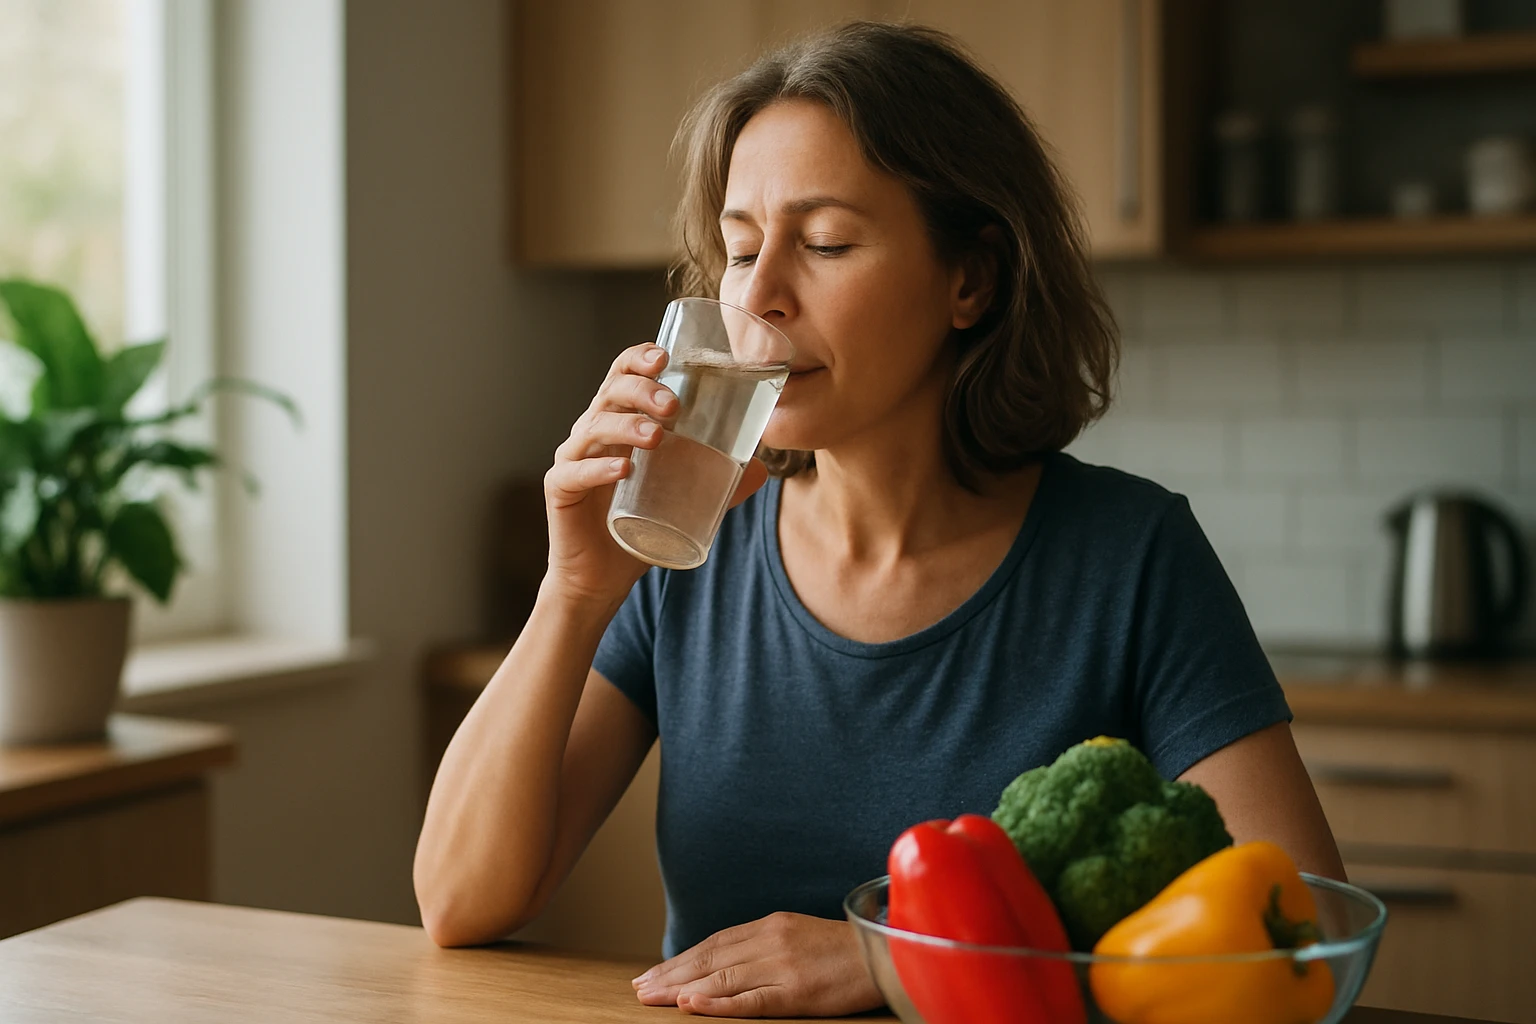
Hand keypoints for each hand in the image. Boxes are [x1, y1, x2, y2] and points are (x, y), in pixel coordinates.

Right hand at [543, 343, 766, 607]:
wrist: (602, 576)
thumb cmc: (640, 527)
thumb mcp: (684, 498)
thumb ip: (719, 482)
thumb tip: (761, 467)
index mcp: (618, 422)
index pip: (623, 375)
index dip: (639, 358)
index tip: (666, 357)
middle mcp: (592, 433)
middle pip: (610, 393)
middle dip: (641, 390)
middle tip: (673, 405)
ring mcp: (573, 458)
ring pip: (594, 428)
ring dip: (626, 426)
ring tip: (656, 436)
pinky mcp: (560, 490)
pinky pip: (574, 472)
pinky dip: (598, 469)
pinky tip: (623, 470)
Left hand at [631, 912, 882, 1017]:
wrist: (888, 953)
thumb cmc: (846, 950)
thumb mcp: (800, 935)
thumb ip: (765, 943)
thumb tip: (728, 960)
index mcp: (771, 925)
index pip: (713, 944)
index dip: (679, 960)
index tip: (651, 973)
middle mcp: (770, 941)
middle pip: (708, 959)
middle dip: (669, 975)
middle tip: (637, 989)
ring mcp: (782, 966)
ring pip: (720, 979)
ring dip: (680, 990)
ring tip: (650, 999)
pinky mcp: (797, 992)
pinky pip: (749, 1000)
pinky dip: (716, 1004)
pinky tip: (690, 1007)